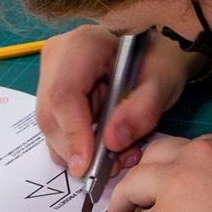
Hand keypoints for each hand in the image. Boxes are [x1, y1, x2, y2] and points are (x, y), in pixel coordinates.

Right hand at [36, 27, 205, 177]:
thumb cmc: (160, 59)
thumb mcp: (163, 82)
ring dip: (79, 150)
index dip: (73, 134)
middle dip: (77, 149)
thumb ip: (142, 111)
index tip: (88, 165)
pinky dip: (78, 145)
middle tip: (112, 166)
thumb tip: (112, 142)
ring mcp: (49, 74)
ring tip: (117, 153)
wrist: (153, 51)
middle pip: (50, 115)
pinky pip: (56, 127)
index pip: (64, 95)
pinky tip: (104, 143)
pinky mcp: (51, 92)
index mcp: (82, 45)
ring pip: (50, 126)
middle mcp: (57, 57)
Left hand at [93, 130, 211, 211]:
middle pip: (153, 158)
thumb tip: (193, 200)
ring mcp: (179, 186)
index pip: (184, 148)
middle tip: (135, 198)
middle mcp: (202, 155)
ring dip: (122, 204)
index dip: (169, 169)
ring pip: (132, 186)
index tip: (162, 184)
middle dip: (141, 179)